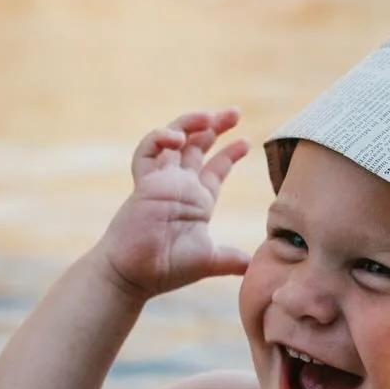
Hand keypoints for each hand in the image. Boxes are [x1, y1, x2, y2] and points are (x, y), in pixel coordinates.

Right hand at [96, 109, 251, 298]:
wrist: (133, 276)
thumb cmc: (167, 269)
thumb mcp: (209, 260)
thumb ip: (232, 259)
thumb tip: (256, 267)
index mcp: (198, 200)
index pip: (215, 168)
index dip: (230, 153)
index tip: (246, 142)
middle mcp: (179, 186)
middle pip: (197, 146)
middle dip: (214, 126)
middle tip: (234, 112)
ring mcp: (160, 182)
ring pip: (173, 140)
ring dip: (191, 123)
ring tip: (209, 117)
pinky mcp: (143, 183)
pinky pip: (148, 151)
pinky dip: (160, 138)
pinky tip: (178, 139)